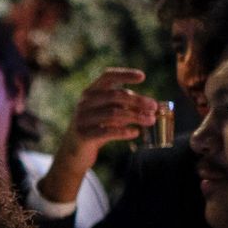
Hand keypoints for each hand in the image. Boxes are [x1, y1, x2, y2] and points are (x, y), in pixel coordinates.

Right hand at [38, 69, 158, 204]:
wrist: (74, 152)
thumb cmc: (97, 129)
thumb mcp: (109, 115)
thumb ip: (125, 109)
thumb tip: (151, 107)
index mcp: (91, 92)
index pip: (108, 76)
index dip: (125, 74)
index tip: (143, 77)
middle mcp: (84, 102)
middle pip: (115, 96)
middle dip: (138, 100)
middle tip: (154, 107)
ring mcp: (82, 118)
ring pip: (114, 113)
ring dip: (135, 116)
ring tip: (150, 121)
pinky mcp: (83, 134)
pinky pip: (108, 131)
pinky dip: (124, 132)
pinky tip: (135, 133)